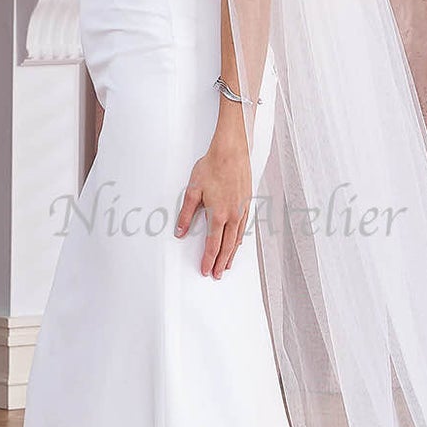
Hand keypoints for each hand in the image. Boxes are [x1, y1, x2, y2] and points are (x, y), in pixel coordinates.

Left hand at [176, 113, 251, 276]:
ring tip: (227, 265)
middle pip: (227, 246)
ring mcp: (242, 210)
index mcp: (218, 214)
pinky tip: (238, 242)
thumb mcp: (192, 191)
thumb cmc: (212, 167)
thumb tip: (180, 232)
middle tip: (217, 274)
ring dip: (231, 254)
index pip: (212, 244)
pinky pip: (244, 227)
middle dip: (221, 262)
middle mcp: (233, 215)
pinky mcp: (247, 202)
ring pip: (237, 238)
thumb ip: (186, 214)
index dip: (208, 259)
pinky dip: (240, 239)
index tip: (205, 270)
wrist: (231, 152)